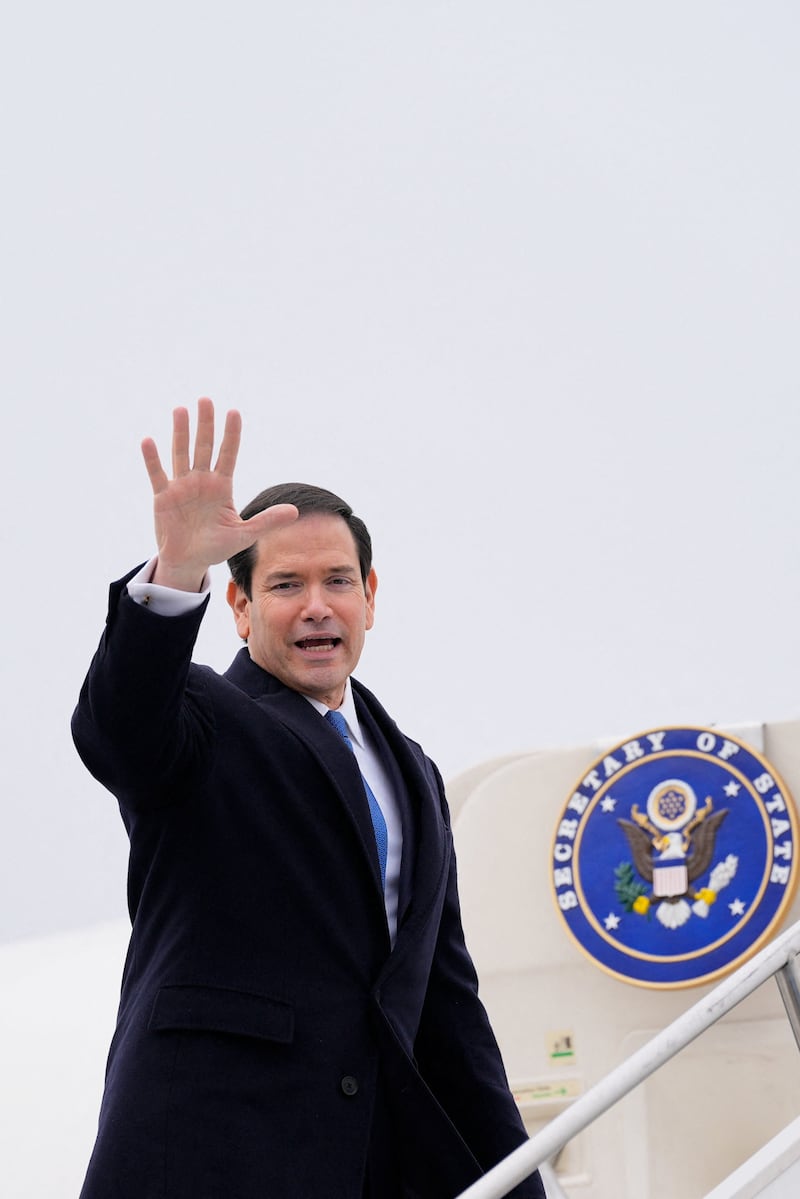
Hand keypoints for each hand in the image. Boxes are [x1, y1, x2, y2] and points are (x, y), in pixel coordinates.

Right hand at [141, 398, 296, 590]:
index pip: (228, 455)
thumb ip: (267, 521)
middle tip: (206, 399)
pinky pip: (157, 475)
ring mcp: (181, 486)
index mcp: (222, 487)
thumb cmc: (216, 546)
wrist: (189, 561)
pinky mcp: (163, 497)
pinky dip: (152, 459)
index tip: (234, 412)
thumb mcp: (245, 535)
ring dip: (180, 433)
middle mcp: (202, 481)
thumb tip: (295, 512)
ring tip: (181, 410)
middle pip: (204, 447)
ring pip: (181, 454)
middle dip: (205, 424)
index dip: (231, 435)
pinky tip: (148, 441)